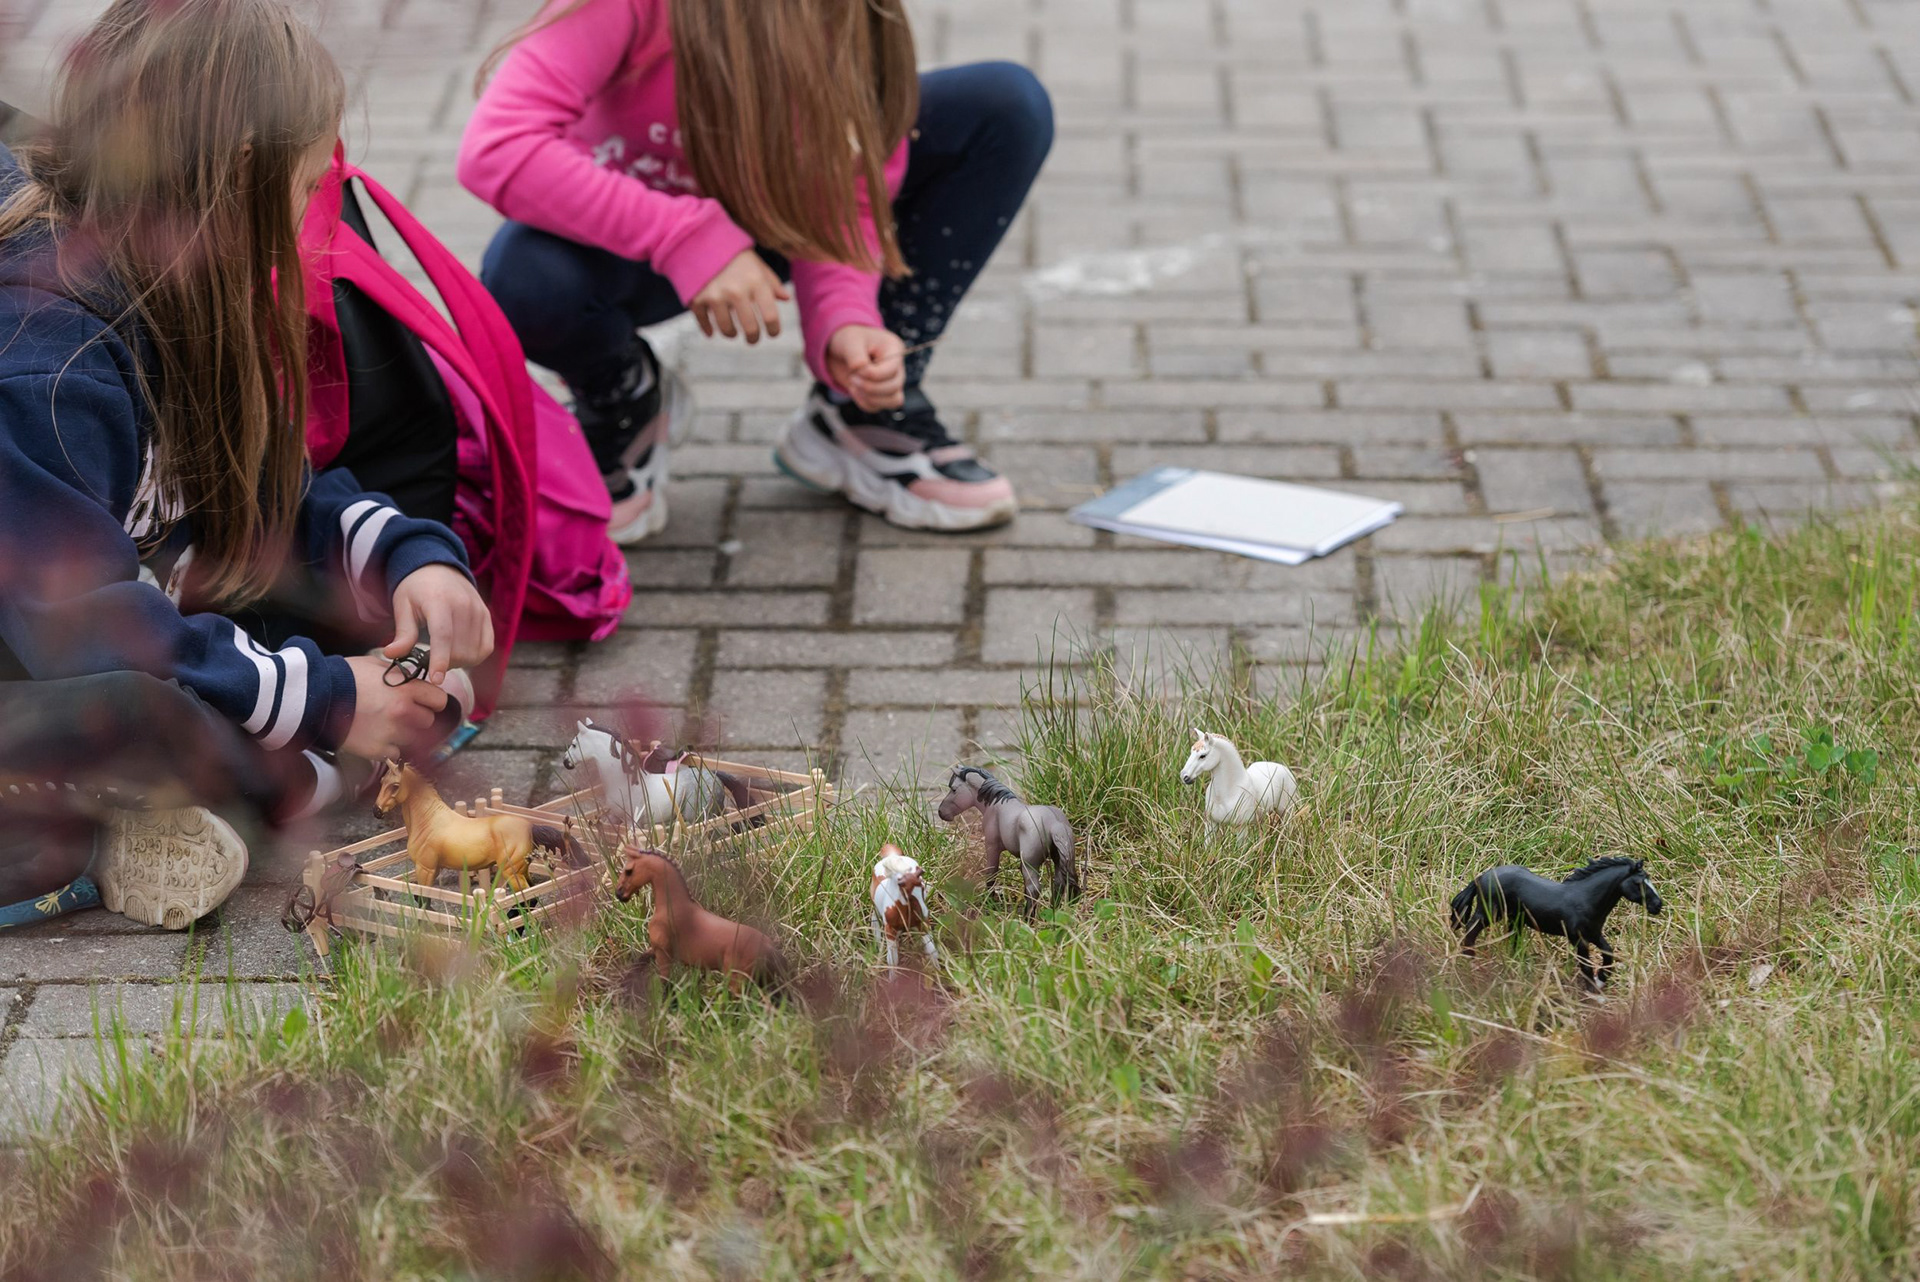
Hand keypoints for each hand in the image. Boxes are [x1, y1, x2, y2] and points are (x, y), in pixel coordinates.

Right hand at [341, 655, 448, 759]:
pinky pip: (394, 753)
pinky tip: (373, 736)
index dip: (432, 701)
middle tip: (398, 713)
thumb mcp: (376, 665)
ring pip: (413, 739)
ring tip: (382, 724)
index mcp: (407, 689)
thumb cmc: (344, 676)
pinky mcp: (377, 750)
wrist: (315, 696)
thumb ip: (401, 673)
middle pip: (428, 721)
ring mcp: (391, 733)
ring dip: (403, 734)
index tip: (423, 702)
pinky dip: (387, 748)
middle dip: (417, 718)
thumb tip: (415, 678)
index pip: (440, 700)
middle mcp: (404, 712)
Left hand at [388, 565, 492, 684]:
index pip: (443, 635)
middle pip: (459, 649)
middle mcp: (464, 604)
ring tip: (444, 654)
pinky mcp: (487, 616)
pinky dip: (475, 657)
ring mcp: (479, 610)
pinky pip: (487, 647)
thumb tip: (391, 655)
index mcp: (439, 600)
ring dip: (459, 662)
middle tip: (430, 659)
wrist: (438, 568)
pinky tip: (460, 654)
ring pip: (474, 651)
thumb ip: (402, 633)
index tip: (436, 680)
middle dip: (445, 663)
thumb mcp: (403, 606)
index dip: (440, 660)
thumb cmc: (416, 590)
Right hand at [690, 250, 789, 343]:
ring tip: (733, 332)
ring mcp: (715, 296)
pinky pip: (704, 323)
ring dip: (731, 334)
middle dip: (753, 338)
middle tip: (753, 340)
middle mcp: (736, 290)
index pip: (771, 316)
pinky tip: (712, 332)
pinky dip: (708, 329)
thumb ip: (771, 283)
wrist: (700, 241)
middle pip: (750, 328)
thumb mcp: (757, 265)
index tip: (773, 333)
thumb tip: (786, 298)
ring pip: (727, 329)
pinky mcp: (697, 299)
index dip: (774, 330)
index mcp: (755, 282)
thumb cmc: (734, 256)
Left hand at [825, 325, 906, 411]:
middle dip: (870, 387)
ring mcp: (892, 383)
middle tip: (852, 377)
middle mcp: (897, 367)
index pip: (892, 370)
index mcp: (894, 349)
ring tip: (854, 385)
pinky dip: (864, 403)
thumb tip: (860, 369)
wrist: (842, 351)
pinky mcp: (883, 395)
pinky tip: (855, 390)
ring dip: (870, 398)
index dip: (872, 374)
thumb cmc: (850, 341)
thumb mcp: (850, 342)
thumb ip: (856, 356)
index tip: (854, 368)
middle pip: (894, 387)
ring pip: (893, 401)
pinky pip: (878, 407)